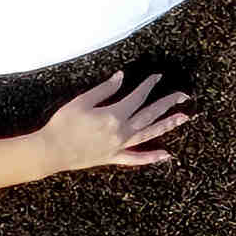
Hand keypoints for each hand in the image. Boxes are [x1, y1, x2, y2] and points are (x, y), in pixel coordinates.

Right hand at [47, 71, 200, 177]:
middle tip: (183, 96)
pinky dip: (151, 157)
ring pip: (149, 135)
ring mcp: (119, 146)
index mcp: (114, 115)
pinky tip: (166, 155)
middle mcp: (121, 131)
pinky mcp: (113, 158)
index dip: (148, 85)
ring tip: (183, 118)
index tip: (157, 76)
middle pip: (149, 115)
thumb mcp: (81, 101)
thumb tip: (121, 78)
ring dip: (167, 126)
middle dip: (167, 104)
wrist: (51, 150)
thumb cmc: (63, 124)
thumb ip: (104, 89)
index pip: (137, 97)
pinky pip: (136, 159)